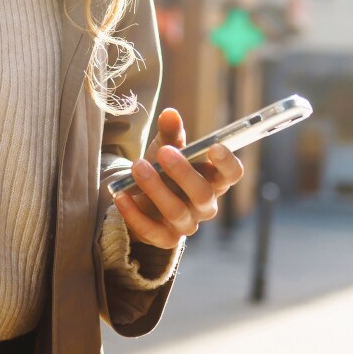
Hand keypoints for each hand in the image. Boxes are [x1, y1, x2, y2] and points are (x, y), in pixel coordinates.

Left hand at [113, 107, 244, 250]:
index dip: (227, 163)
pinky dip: (134, 214)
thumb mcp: (166, 147)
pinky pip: (152, 230)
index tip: (214, 146)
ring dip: (155, 189)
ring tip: (137, 167)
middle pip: (203, 194)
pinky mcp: (165, 238)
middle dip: (183, 173)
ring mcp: (187, 224)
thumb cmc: (163, 169)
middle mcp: (205, 205)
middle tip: (164, 152)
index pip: (232, 174)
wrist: (142, 198)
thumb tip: (170, 114)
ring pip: (176, 211)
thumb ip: (170, 133)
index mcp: (213, 179)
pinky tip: (121, 195)